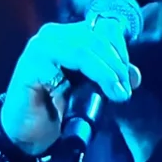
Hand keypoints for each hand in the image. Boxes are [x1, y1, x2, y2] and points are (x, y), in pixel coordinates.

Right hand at [0, 19, 141, 155]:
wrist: (27, 132)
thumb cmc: (56, 109)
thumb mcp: (89, 90)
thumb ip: (110, 78)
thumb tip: (134, 76)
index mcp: (69, 35)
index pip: (104, 29)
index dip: (122, 50)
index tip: (131, 79)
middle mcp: (54, 34)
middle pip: (97, 38)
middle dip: (117, 64)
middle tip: (125, 89)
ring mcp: (41, 45)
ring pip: (84, 49)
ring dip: (106, 71)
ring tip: (117, 92)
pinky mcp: (31, 61)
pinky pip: (66, 65)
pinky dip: (86, 78)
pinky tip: (90, 94)